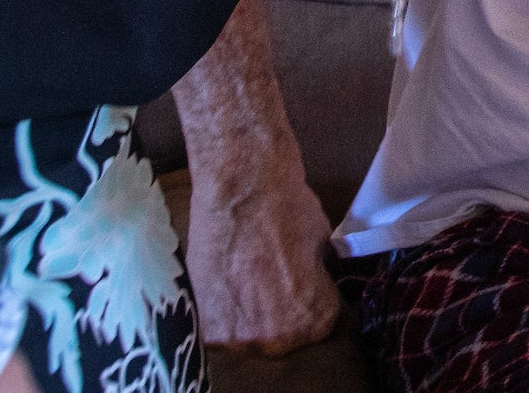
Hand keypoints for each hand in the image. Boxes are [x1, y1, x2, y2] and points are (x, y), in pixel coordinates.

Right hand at [186, 170, 339, 355]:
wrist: (241, 189)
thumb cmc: (288, 209)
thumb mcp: (323, 245)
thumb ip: (320, 276)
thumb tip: (320, 280)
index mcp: (315, 319)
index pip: (317, 325)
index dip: (308, 298)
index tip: (298, 281)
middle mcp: (278, 339)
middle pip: (282, 336)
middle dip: (279, 312)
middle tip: (268, 280)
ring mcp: (239, 339)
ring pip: (248, 335)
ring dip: (247, 315)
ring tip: (243, 280)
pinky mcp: (206, 327)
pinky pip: (219, 329)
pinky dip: (220, 311)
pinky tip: (223, 282)